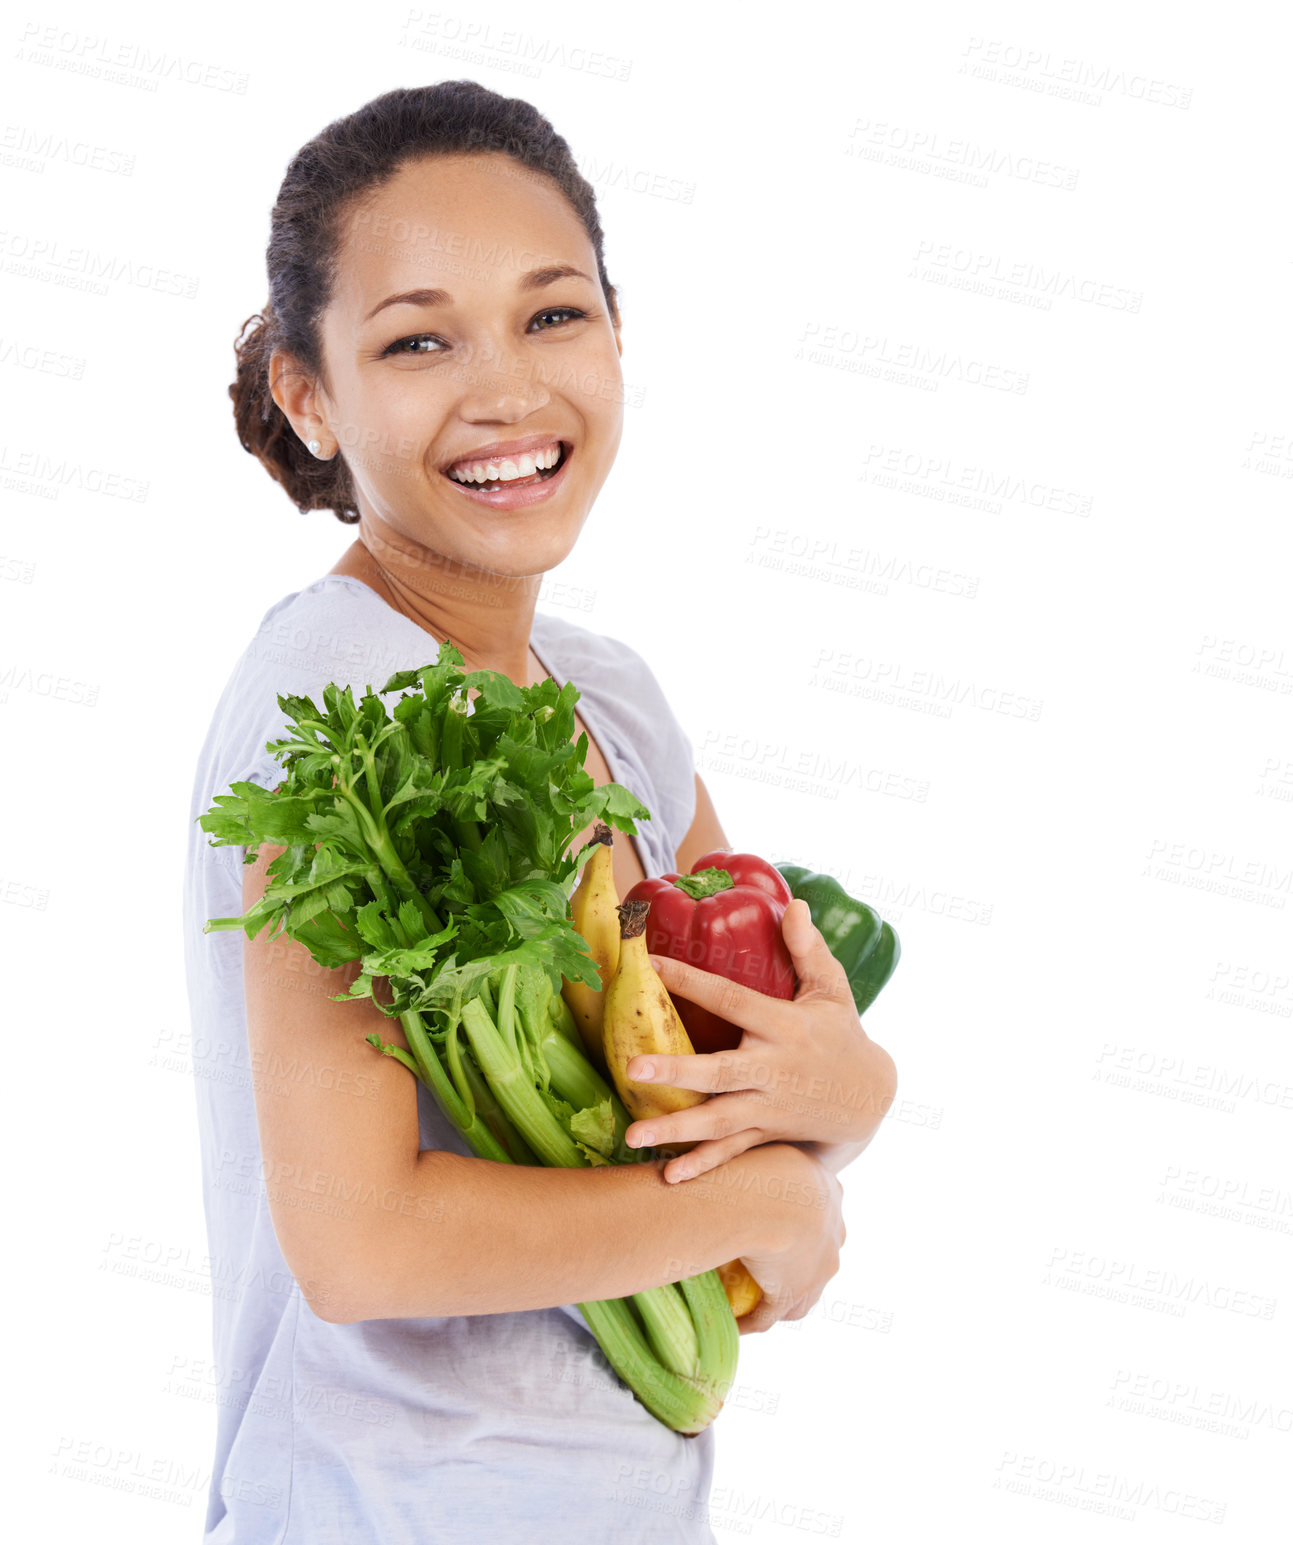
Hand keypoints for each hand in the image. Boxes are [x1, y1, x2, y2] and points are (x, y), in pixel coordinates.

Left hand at [623, 898, 896, 1182]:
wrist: (870, 1098)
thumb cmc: (840, 1034)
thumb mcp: (832, 989)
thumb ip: (809, 950)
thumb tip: (795, 905)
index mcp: (785, 1026)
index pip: (733, 1000)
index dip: (693, 982)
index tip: (652, 965)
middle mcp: (774, 1069)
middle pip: (721, 1072)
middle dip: (678, 1072)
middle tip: (634, 1070)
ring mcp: (769, 1108)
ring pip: (719, 1122)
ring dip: (676, 1131)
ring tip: (633, 1135)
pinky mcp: (767, 1134)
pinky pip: (732, 1154)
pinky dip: (702, 1167)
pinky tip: (667, 1177)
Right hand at [729, 1143, 844, 1335]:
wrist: (762, 1198)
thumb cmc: (757, 1160)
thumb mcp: (767, 1145)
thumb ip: (762, 1147)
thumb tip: (738, 1131)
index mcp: (830, 1190)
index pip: (823, 1208)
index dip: (802, 1217)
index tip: (780, 1220)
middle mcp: (834, 1228)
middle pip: (821, 1251)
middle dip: (801, 1260)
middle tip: (770, 1261)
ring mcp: (818, 1266)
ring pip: (801, 1288)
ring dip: (779, 1297)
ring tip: (753, 1300)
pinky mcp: (793, 1293)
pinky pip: (772, 1313)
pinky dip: (755, 1321)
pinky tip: (737, 1323)